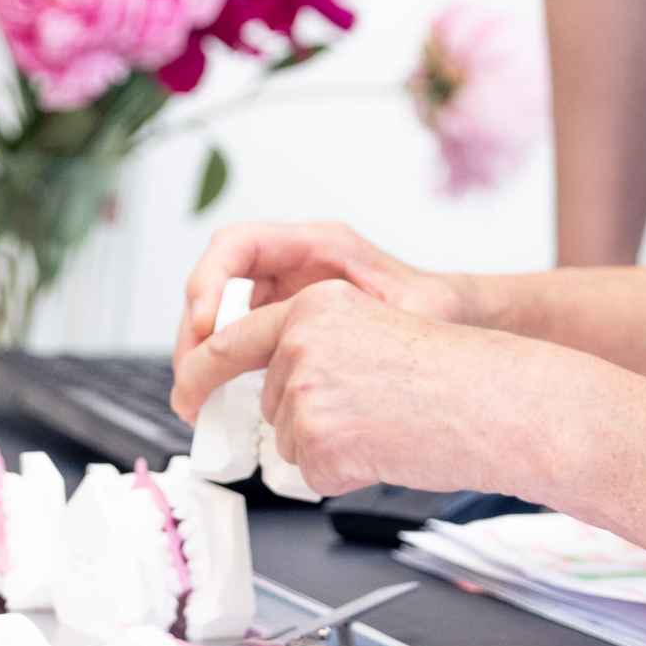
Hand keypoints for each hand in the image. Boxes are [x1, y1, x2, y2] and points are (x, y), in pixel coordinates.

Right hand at [172, 221, 463, 387]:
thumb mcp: (411, 313)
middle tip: (190, 379)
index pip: (240, 245)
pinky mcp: (286, 322)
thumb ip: (375, 328)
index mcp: (319, 245)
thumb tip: (330, 357)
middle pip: (218, 281)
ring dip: (202, 353)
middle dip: (195, 328)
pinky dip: (225, 367)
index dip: (211, 281)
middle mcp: (294, 263)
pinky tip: (223, 400)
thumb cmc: (438, 308)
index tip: (209, 326)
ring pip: (222, 312)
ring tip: (195, 398)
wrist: (455, 319)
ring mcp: (286, 292)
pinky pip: (241, 338)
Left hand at [180, 280, 586, 500]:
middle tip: (369, 416)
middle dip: (307, 422)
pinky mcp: (320, 440)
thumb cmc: (451, 374)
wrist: (496, 402)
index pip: (232, 340)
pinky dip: (347, 474)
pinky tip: (388, 448)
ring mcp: (306, 392)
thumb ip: (314, 347)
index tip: (185, 395)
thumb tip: (272, 392)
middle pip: (272, 404)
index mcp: (313, 305)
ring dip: (332, 447)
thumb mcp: (369, 332)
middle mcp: (300, 341)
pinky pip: (314, 474)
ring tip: (388, 426)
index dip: (200, 373)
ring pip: (292, 442)